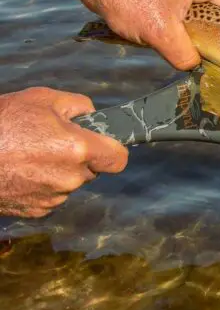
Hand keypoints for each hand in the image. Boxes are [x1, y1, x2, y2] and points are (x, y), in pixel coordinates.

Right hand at [0, 87, 127, 217]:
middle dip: (80, 157)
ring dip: (59, 171)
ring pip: (70, 183)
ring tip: (30, 154)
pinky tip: (21, 170)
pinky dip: (42, 185)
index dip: (113, 149)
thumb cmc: (3, 123)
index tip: (103, 143)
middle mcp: (70, 177)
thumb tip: (91, 115)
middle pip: (92, 170)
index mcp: (78, 149)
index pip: (118, 159)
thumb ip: (78, 105)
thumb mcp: (42, 99)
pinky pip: (50, 196)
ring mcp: (52, 197)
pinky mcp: (35, 210)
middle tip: (53, 142)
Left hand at [74, 0, 219, 69]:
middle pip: (203, 6)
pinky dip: (161, 7)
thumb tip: (196, 66)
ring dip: (172, 18)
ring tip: (154, 25)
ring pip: (185, 2)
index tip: (195, 45)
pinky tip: (144, 14)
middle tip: (169, 37)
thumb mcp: (160, 35)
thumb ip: (185, 55)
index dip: (210, 31)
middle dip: (187, 25)